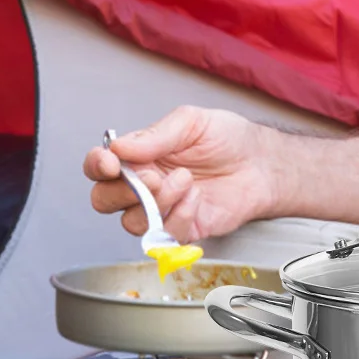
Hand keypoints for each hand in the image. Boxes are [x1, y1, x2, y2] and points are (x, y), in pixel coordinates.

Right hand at [83, 106, 281, 241]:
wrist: (261, 163)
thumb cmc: (227, 139)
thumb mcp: (189, 123)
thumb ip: (154, 135)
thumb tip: (118, 147)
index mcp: (138, 156)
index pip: (99, 166)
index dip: (97, 166)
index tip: (111, 163)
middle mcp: (144, 185)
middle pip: (104, 200)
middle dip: (121, 191)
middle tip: (151, 176)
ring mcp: (161, 210)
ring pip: (132, 221)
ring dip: (157, 202)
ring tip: (185, 179)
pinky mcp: (183, 229)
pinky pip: (165, 235)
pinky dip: (180, 215)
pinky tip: (197, 196)